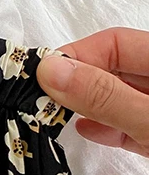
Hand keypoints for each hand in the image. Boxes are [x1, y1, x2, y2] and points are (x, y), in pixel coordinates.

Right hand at [37, 27, 148, 157]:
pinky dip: (108, 126)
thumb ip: (105, 96)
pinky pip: (132, 122)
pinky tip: (88, 130)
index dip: (77, 55)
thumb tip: (51, 70)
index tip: (43, 77)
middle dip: (78, 81)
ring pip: (121, 97)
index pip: (114, 43)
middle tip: (45, 98)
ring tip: (56, 115)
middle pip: (115, 69)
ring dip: (88, 105)